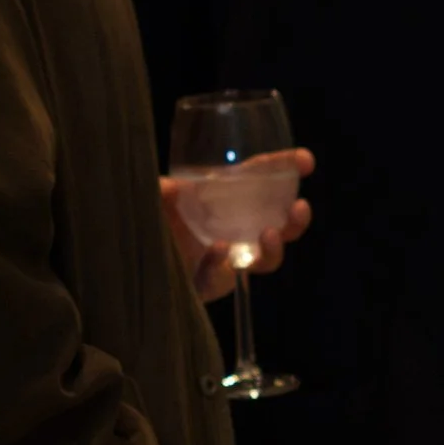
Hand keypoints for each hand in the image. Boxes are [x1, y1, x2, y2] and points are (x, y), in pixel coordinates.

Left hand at [159, 154, 312, 298]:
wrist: (137, 257)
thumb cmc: (157, 217)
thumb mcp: (157, 195)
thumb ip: (163, 190)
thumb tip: (173, 187)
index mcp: (230, 197)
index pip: (264, 179)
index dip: (286, 168)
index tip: (306, 161)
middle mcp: (238, 228)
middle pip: (281, 225)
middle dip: (296, 220)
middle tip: (300, 208)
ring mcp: (230, 259)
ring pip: (265, 260)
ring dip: (273, 249)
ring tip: (270, 235)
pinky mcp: (212, 283)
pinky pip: (220, 277)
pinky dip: (218, 263)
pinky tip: (217, 250)